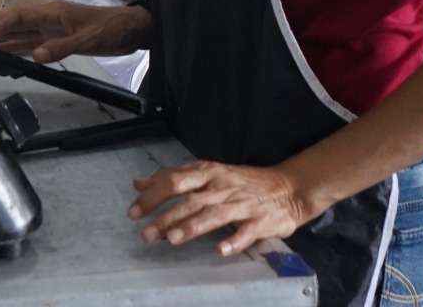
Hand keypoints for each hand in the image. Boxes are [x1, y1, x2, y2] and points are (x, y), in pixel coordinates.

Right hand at [0, 2, 150, 61]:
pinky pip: (30, 40)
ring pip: (18, 30)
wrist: (132, 29)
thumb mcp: (88, 40)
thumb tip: (35, 57)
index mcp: (52, 12)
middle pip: (12, 19)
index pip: (19, 16)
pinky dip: (14, 43)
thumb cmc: (111, 30)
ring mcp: (51, 27)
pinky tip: (2, 49)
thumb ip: (61, 48)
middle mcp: (47, 17)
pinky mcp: (57, 37)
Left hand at [129, 160, 313, 257]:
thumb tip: (139, 183)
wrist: (289, 188)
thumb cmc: (241, 182)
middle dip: (166, 216)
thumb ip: (173, 178)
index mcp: (207, 172)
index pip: (174, 180)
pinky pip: (246, 232)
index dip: (152, 196)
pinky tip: (220, 251)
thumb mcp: (206, 173)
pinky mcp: (261, 221)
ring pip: (214, 214)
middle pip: (190, 199)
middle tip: (146, 233)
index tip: (133, 212)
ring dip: (192, 226)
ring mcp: (242, 203)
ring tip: (172, 239)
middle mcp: (222, 186)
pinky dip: (233, 241)